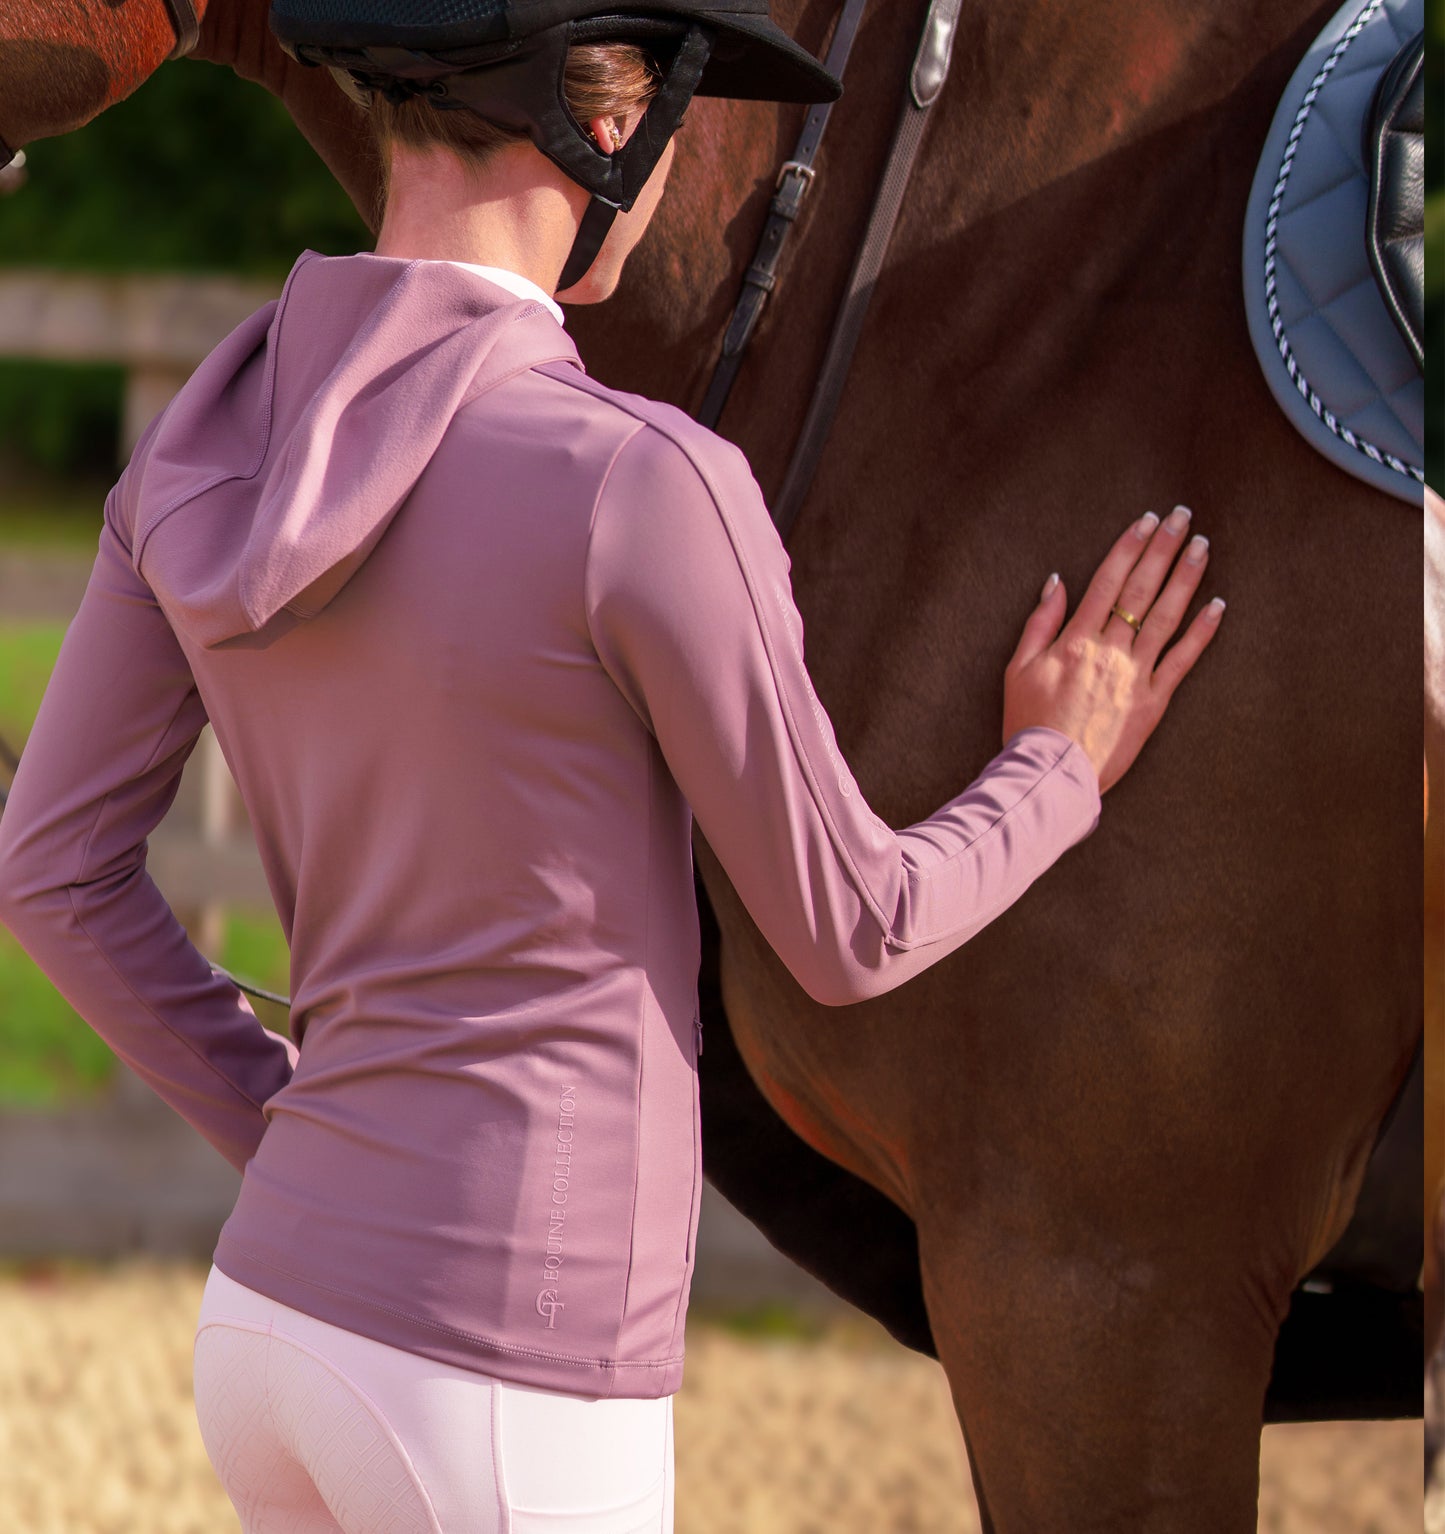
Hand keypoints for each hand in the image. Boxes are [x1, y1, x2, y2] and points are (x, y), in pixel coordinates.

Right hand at [1002, 506, 1224, 792]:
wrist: (1051, 771)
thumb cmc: (1029, 723)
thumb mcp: (1018, 669)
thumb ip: (1039, 623)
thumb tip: (1057, 582)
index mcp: (1075, 640)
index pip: (1108, 582)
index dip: (1129, 548)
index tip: (1147, 521)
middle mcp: (1110, 651)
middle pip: (1140, 590)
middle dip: (1163, 549)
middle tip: (1183, 517)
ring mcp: (1135, 675)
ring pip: (1166, 617)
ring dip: (1186, 578)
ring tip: (1202, 546)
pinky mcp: (1152, 702)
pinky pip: (1182, 661)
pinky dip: (1201, 632)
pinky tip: (1217, 606)